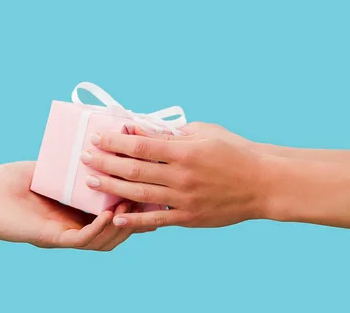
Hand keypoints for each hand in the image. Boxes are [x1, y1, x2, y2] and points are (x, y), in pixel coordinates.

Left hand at [0, 161, 137, 250]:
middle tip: (148, 200)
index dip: (131, 210)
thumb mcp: (47, 168)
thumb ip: (69, 163)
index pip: (109, 218)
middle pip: (112, 233)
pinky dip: (99, 228)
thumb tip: (93, 143)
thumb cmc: (6, 181)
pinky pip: (82, 239)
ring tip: (131, 204)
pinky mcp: (50, 238)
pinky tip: (109, 213)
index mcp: (72, 213)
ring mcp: (61, 236)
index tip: (149, 193)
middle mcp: (71, 228)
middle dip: (134, 219)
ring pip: (102, 241)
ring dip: (120, 225)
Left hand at [81, 122, 269, 228]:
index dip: (114, 141)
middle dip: (106, 162)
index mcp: (184, 151)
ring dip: (113, 187)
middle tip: (85, 157)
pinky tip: (117, 214)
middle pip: (133, 169)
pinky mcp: (190, 218)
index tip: (97, 137)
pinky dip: (136, 218)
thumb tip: (143, 130)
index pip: (140, 145)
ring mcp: (184, 199)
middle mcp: (181, 176)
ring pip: (139, 193)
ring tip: (93, 180)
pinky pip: (157, 220)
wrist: (264, 182)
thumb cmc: (235, 151)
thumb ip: (173, 133)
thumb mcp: (205, 132)